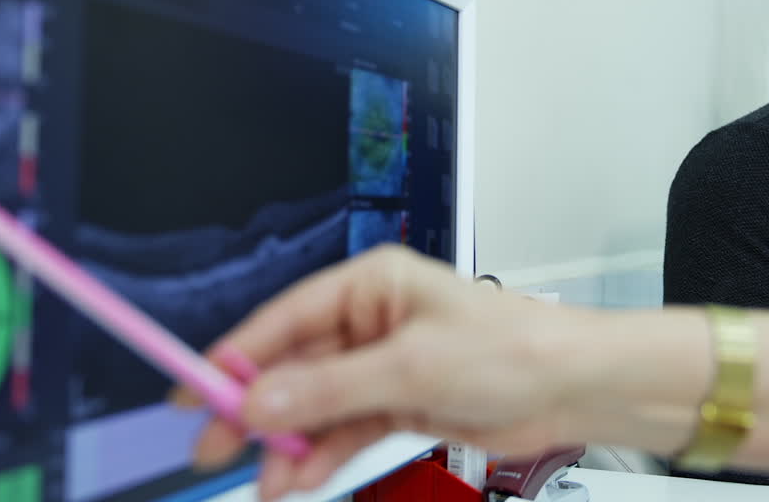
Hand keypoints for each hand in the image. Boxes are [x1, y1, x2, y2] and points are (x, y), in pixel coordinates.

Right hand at [171, 245, 585, 500]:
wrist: (573, 389)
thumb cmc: (510, 350)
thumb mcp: (412, 367)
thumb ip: (332, 390)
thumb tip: (260, 403)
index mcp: (372, 287)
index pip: (287, 317)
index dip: (236, 354)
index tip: (194, 389)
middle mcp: (372, 322)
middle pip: (295, 367)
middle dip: (257, 409)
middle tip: (213, 448)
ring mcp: (384, 367)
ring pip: (317, 407)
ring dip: (290, 444)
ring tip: (267, 483)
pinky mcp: (400, 405)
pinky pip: (346, 432)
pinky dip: (323, 457)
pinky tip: (299, 481)